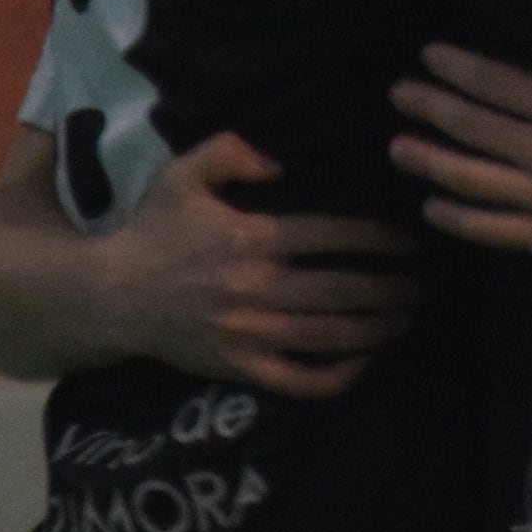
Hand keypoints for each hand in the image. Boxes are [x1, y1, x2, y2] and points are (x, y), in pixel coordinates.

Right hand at [96, 132, 427, 397]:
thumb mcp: (185, 174)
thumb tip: (283, 163)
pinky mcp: (239, 369)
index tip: (407, 242)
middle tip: (419, 284)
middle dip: (391, 288)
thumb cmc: (155, 230)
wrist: (112, 295)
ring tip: (404, 317)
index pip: (334, 237)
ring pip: (330, 336)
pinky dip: (337, 376)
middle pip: (343, 290)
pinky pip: (299, 381)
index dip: (379, 239)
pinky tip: (362, 361)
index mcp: (252, 238)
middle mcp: (256, 288)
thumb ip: (232, 151)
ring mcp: (249, 334)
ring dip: (377, 328)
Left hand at [392, 34, 531, 257]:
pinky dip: (462, 220)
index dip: (457, 68)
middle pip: (475, 127)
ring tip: (400, 147)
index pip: (497, 83)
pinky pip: (498, 230)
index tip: (430, 57)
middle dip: (432, 107)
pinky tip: (435, 209)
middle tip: (402, 95)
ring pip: (475, 179)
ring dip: (432, 161)